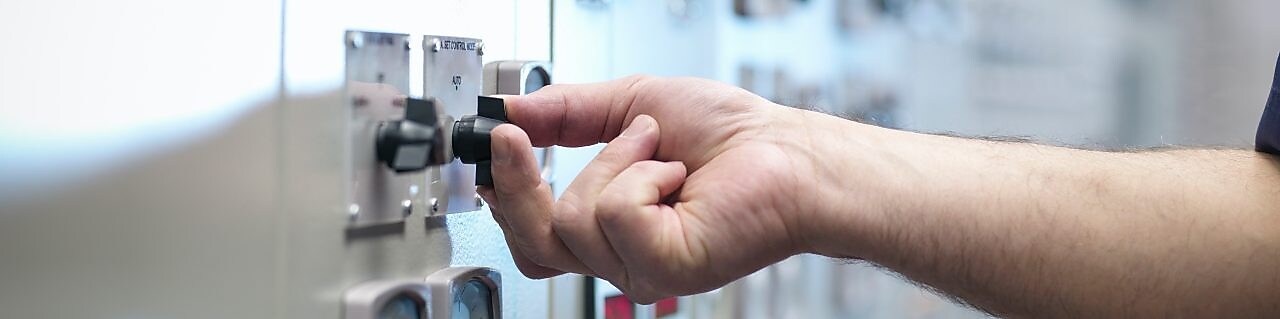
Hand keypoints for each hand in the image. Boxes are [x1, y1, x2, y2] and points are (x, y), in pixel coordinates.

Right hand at [477, 75, 829, 302]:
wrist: (788, 152)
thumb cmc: (734, 136)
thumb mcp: (632, 104)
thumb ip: (568, 110)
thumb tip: (512, 110)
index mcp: (612, 228)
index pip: (533, 236)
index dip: (506, 196)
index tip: (494, 142)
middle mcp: (622, 257)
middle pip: (534, 241)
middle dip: (520, 183)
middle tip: (512, 135)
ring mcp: (641, 269)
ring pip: (574, 218)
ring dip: (617, 161)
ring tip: (660, 149)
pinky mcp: (664, 267)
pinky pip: (615, 213)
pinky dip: (644, 175)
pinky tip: (678, 175)